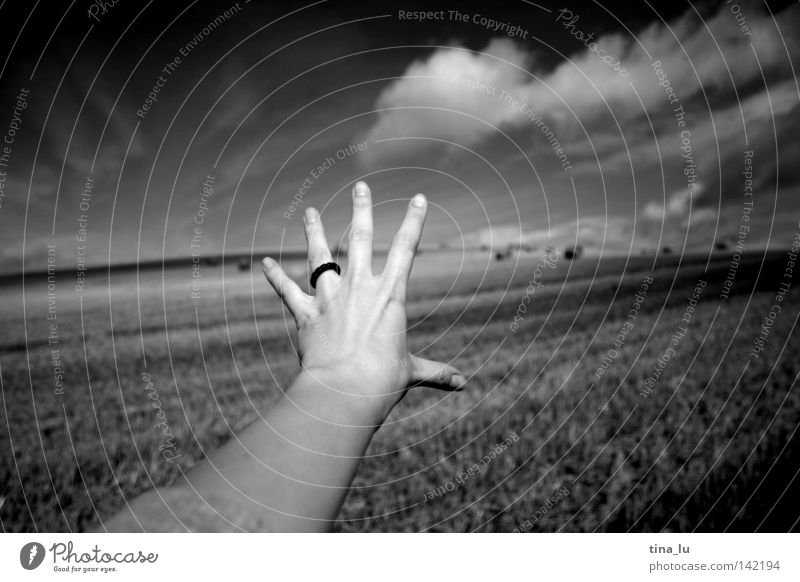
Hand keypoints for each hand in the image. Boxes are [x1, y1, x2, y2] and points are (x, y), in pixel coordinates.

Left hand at [262, 181, 466, 422]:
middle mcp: (359, 288)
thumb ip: (435, 373)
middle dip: (361, 210)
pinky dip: (276, 278)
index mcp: (391, 295)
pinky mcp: (306, 314)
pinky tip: (265, 263)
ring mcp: (330, 298)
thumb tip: (462, 385)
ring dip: (313, 232)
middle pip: (359, 238)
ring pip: (319, 256)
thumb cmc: (382, 382)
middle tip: (359, 186)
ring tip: (309, 211)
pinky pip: (287, 291)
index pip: (406, 248)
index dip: (414, 221)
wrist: (344, 392)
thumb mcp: (412, 372)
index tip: (419, 198)